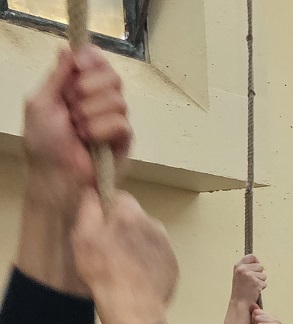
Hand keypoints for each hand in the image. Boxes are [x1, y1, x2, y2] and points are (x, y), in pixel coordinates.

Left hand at [22, 48, 129, 212]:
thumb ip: (56, 76)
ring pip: (117, 100)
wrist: (56, 176)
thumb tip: (67, 49)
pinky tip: (90, 141)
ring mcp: (113, 118)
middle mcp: (98, 99)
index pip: (96, 60)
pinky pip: (121, 124)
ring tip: (78, 130)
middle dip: (88, 91)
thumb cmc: (43, 143)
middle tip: (71, 107)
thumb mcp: (39, 103)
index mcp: (77, 87)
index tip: (80, 65)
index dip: (92, 59)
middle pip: (112, 76)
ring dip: (91, 115)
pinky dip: (101, 131)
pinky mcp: (125, 139)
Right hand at [71, 190, 175, 323]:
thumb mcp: (84, 235)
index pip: (120, 197)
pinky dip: (146, 262)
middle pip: (135, 218)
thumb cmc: (103, 269)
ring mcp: (167, 247)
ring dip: (135, 245)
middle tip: (106, 248)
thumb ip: (89, 208)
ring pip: (147, 237)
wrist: (133, 306)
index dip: (107, 208)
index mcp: (132, 214)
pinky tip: (135, 276)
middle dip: (122, 228)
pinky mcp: (173, 266)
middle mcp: (155, 225)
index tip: (98, 223)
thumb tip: (92, 190)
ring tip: (121, 265)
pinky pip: (156, 257)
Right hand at [231, 255, 266, 304]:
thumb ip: (246, 268)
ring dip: (260, 281)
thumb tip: (257, 263)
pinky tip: (254, 290)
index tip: (255, 269)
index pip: (252, 257)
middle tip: (251, 282)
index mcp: (238, 266)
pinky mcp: (255, 282)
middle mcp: (242, 269)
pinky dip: (261, 287)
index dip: (256, 262)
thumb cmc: (240, 290)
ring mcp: (249, 275)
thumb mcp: (239, 275)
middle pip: (260, 266)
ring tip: (252, 286)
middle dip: (258, 274)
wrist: (239, 302)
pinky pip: (264, 283)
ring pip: (263, 275)